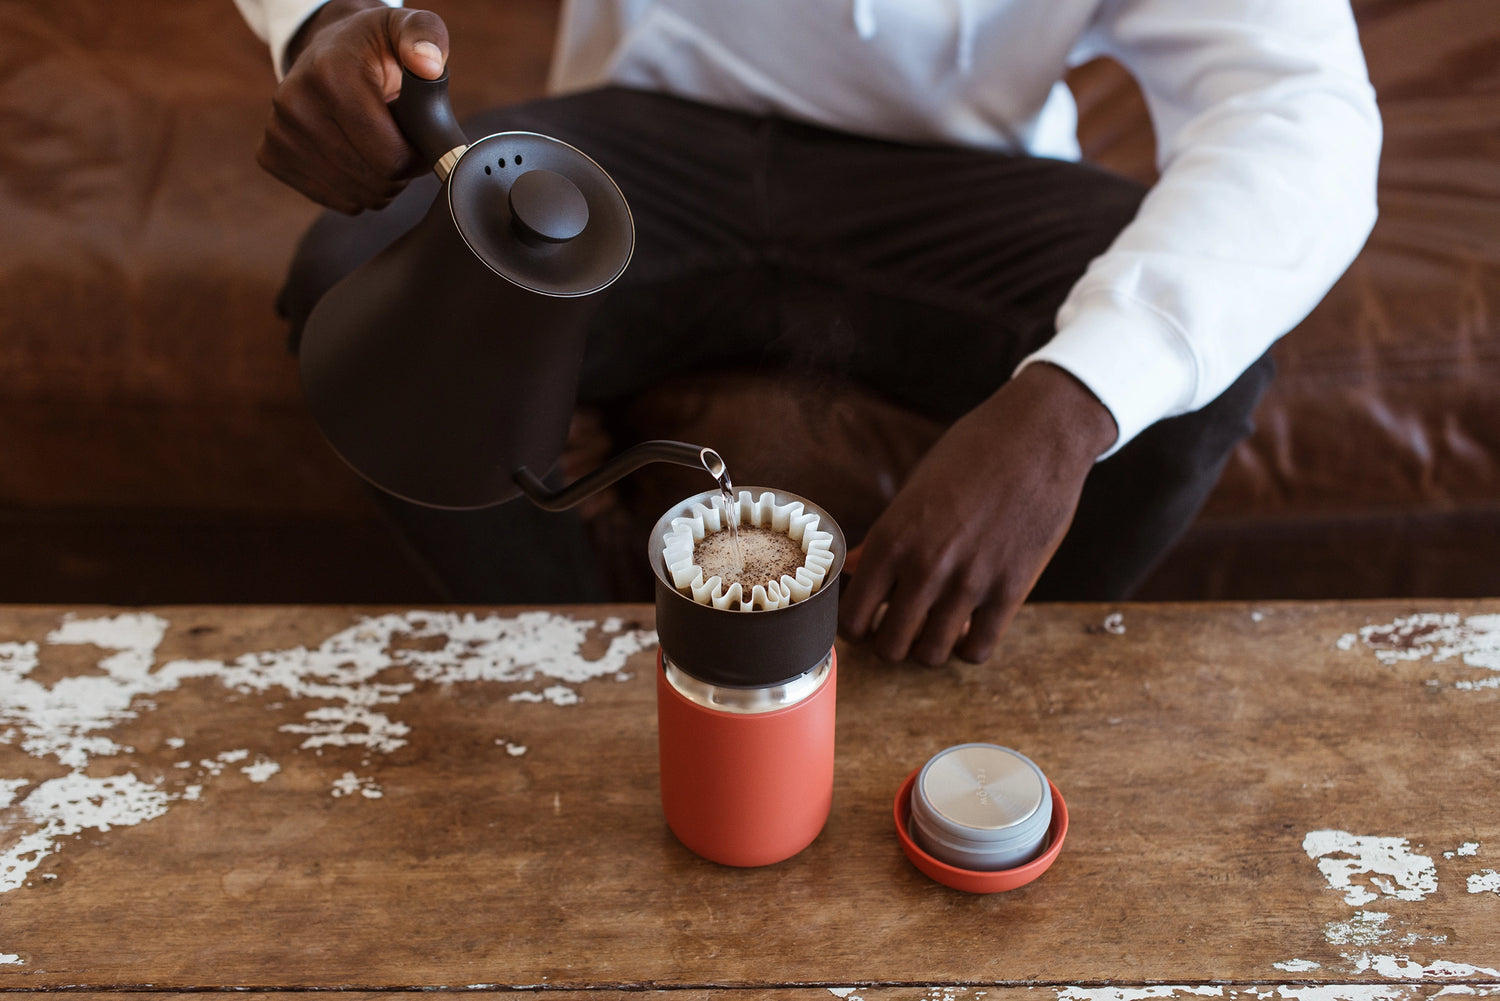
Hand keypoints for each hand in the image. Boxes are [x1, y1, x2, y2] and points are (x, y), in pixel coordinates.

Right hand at [256, 0, 449, 212]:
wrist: (326, 50)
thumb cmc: (374, 46)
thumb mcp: (404, 28)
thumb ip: (426, 36)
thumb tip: (428, 64)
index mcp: (330, 75)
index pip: (391, 156)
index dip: (417, 158)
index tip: (419, 139)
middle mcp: (294, 104)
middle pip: (374, 180)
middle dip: (400, 171)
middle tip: (401, 143)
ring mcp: (278, 132)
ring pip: (357, 196)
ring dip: (380, 183)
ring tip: (380, 148)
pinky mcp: (271, 156)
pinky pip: (336, 201)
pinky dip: (356, 191)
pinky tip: (356, 158)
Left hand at [838, 363, 1117, 665]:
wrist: (1036, 437)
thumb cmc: (971, 455)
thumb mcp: (914, 492)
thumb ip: (882, 540)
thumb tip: (851, 570)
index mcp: (892, 539)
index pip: (853, 619)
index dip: (857, 630)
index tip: (869, 622)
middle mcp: (925, 566)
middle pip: (889, 647)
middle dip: (891, 643)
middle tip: (902, 628)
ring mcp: (969, 582)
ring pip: (931, 655)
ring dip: (929, 647)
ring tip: (936, 627)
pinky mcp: (1011, 590)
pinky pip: (978, 650)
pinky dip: (969, 647)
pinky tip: (970, 626)